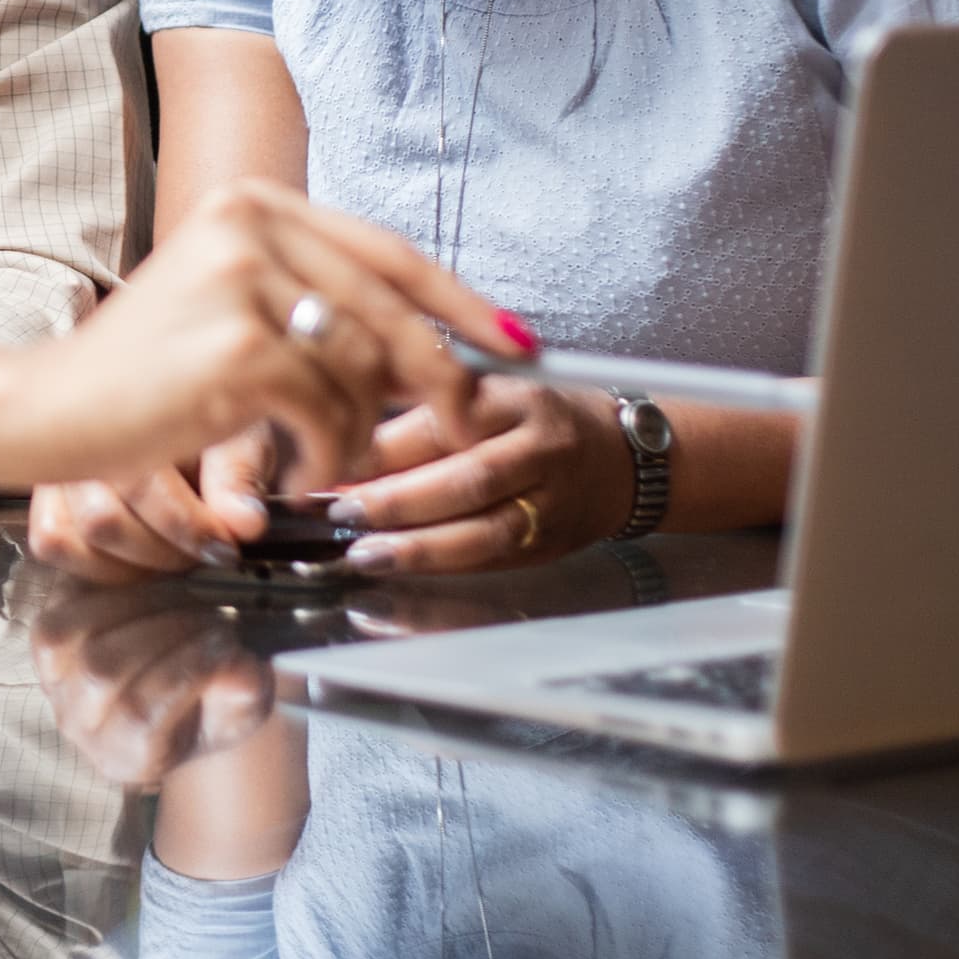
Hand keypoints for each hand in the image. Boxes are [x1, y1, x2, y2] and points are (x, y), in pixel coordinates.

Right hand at [4, 182, 526, 493]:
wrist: (48, 408)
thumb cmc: (140, 373)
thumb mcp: (229, 308)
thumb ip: (314, 304)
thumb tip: (429, 344)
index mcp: (252, 203)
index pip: (387, 251)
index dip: (460, 301)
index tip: (515, 341)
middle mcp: (250, 224)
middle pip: (392, 309)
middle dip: (445, 378)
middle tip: (470, 424)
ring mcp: (244, 283)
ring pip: (364, 367)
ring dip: (358, 431)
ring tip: (320, 457)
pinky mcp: (240, 349)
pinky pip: (331, 412)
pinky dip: (327, 454)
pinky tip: (293, 470)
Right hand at [26, 426, 288, 579]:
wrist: (179, 399)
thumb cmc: (209, 416)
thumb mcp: (239, 431)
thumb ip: (238, 475)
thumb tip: (243, 523)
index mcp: (126, 405)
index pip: (139, 484)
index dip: (187, 527)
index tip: (224, 542)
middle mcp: (77, 431)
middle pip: (101, 521)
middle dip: (164, 549)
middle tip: (204, 546)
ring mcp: (56, 462)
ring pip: (70, 536)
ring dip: (131, 559)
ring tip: (173, 549)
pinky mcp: (47, 494)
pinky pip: (51, 541)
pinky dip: (95, 562)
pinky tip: (136, 553)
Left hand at [28, 578, 275, 787]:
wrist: (182, 684)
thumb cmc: (216, 701)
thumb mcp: (243, 705)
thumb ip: (241, 694)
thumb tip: (237, 669)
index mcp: (129, 759)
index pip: (139, 716)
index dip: (184, 670)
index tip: (227, 640)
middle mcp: (81, 727)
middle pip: (102, 672)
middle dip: (164, 632)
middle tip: (212, 613)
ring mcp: (56, 683)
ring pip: (73, 635)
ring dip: (134, 605)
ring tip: (185, 595)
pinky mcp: (48, 637)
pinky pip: (61, 607)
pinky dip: (103, 587)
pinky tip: (149, 580)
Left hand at [323, 380, 631, 574]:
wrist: (622, 459)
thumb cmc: (537, 418)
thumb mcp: (489, 392)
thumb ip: (426, 412)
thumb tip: (348, 447)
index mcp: (517, 399)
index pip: (446, 419)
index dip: (385, 444)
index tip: (335, 456)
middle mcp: (540, 450)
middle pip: (468, 478)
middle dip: (398, 499)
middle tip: (340, 510)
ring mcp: (550, 503)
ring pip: (483, 531)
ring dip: (418, 547)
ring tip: (364, 553)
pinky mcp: (548, 546)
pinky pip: (491, 561)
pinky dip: (442, 566)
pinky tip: (401, 566)